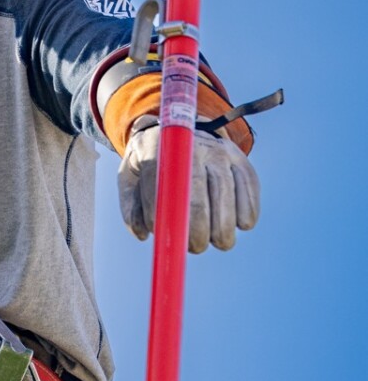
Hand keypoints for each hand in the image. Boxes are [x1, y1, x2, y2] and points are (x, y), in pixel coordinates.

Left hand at [118, 122, 259, 252]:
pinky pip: (249, 186)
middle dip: (198, 227)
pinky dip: (248, 210)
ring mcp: (218, 149)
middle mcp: (191, 145)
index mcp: (158, 149)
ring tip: (221, 242)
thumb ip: (131, 208)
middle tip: (196, 247)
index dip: (167, 215)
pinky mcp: (239, 157)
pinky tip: (241, 225)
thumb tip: (143, 234)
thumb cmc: (151, 165)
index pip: (162, 184)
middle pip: (196, 190)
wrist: (178, 133)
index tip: (170, 238)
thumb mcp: (131, 178)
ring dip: (225, 225)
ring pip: (225, 191)